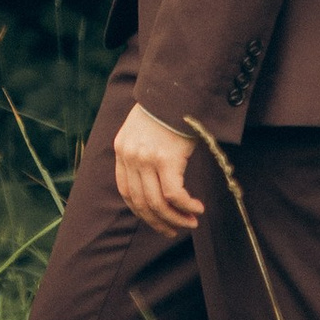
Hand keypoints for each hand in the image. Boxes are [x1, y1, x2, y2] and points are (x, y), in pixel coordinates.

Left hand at [112, 103, 207, 234]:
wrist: (178, 89)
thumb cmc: (167, 109)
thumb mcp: (144, 129)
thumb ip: (142, 151)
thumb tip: (153, 179)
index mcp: (121, 149)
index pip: (126, 191)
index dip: (141, 211)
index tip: (156, 220)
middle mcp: (130, 156)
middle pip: (141, 202)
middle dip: (158, 221)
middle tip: (174, 231)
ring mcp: (146, 159)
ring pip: (158, 203)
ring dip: (176, 218)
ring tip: (191, 223)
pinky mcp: (166, 160)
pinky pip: (174, 195)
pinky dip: (186, 207)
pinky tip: (197, 209)